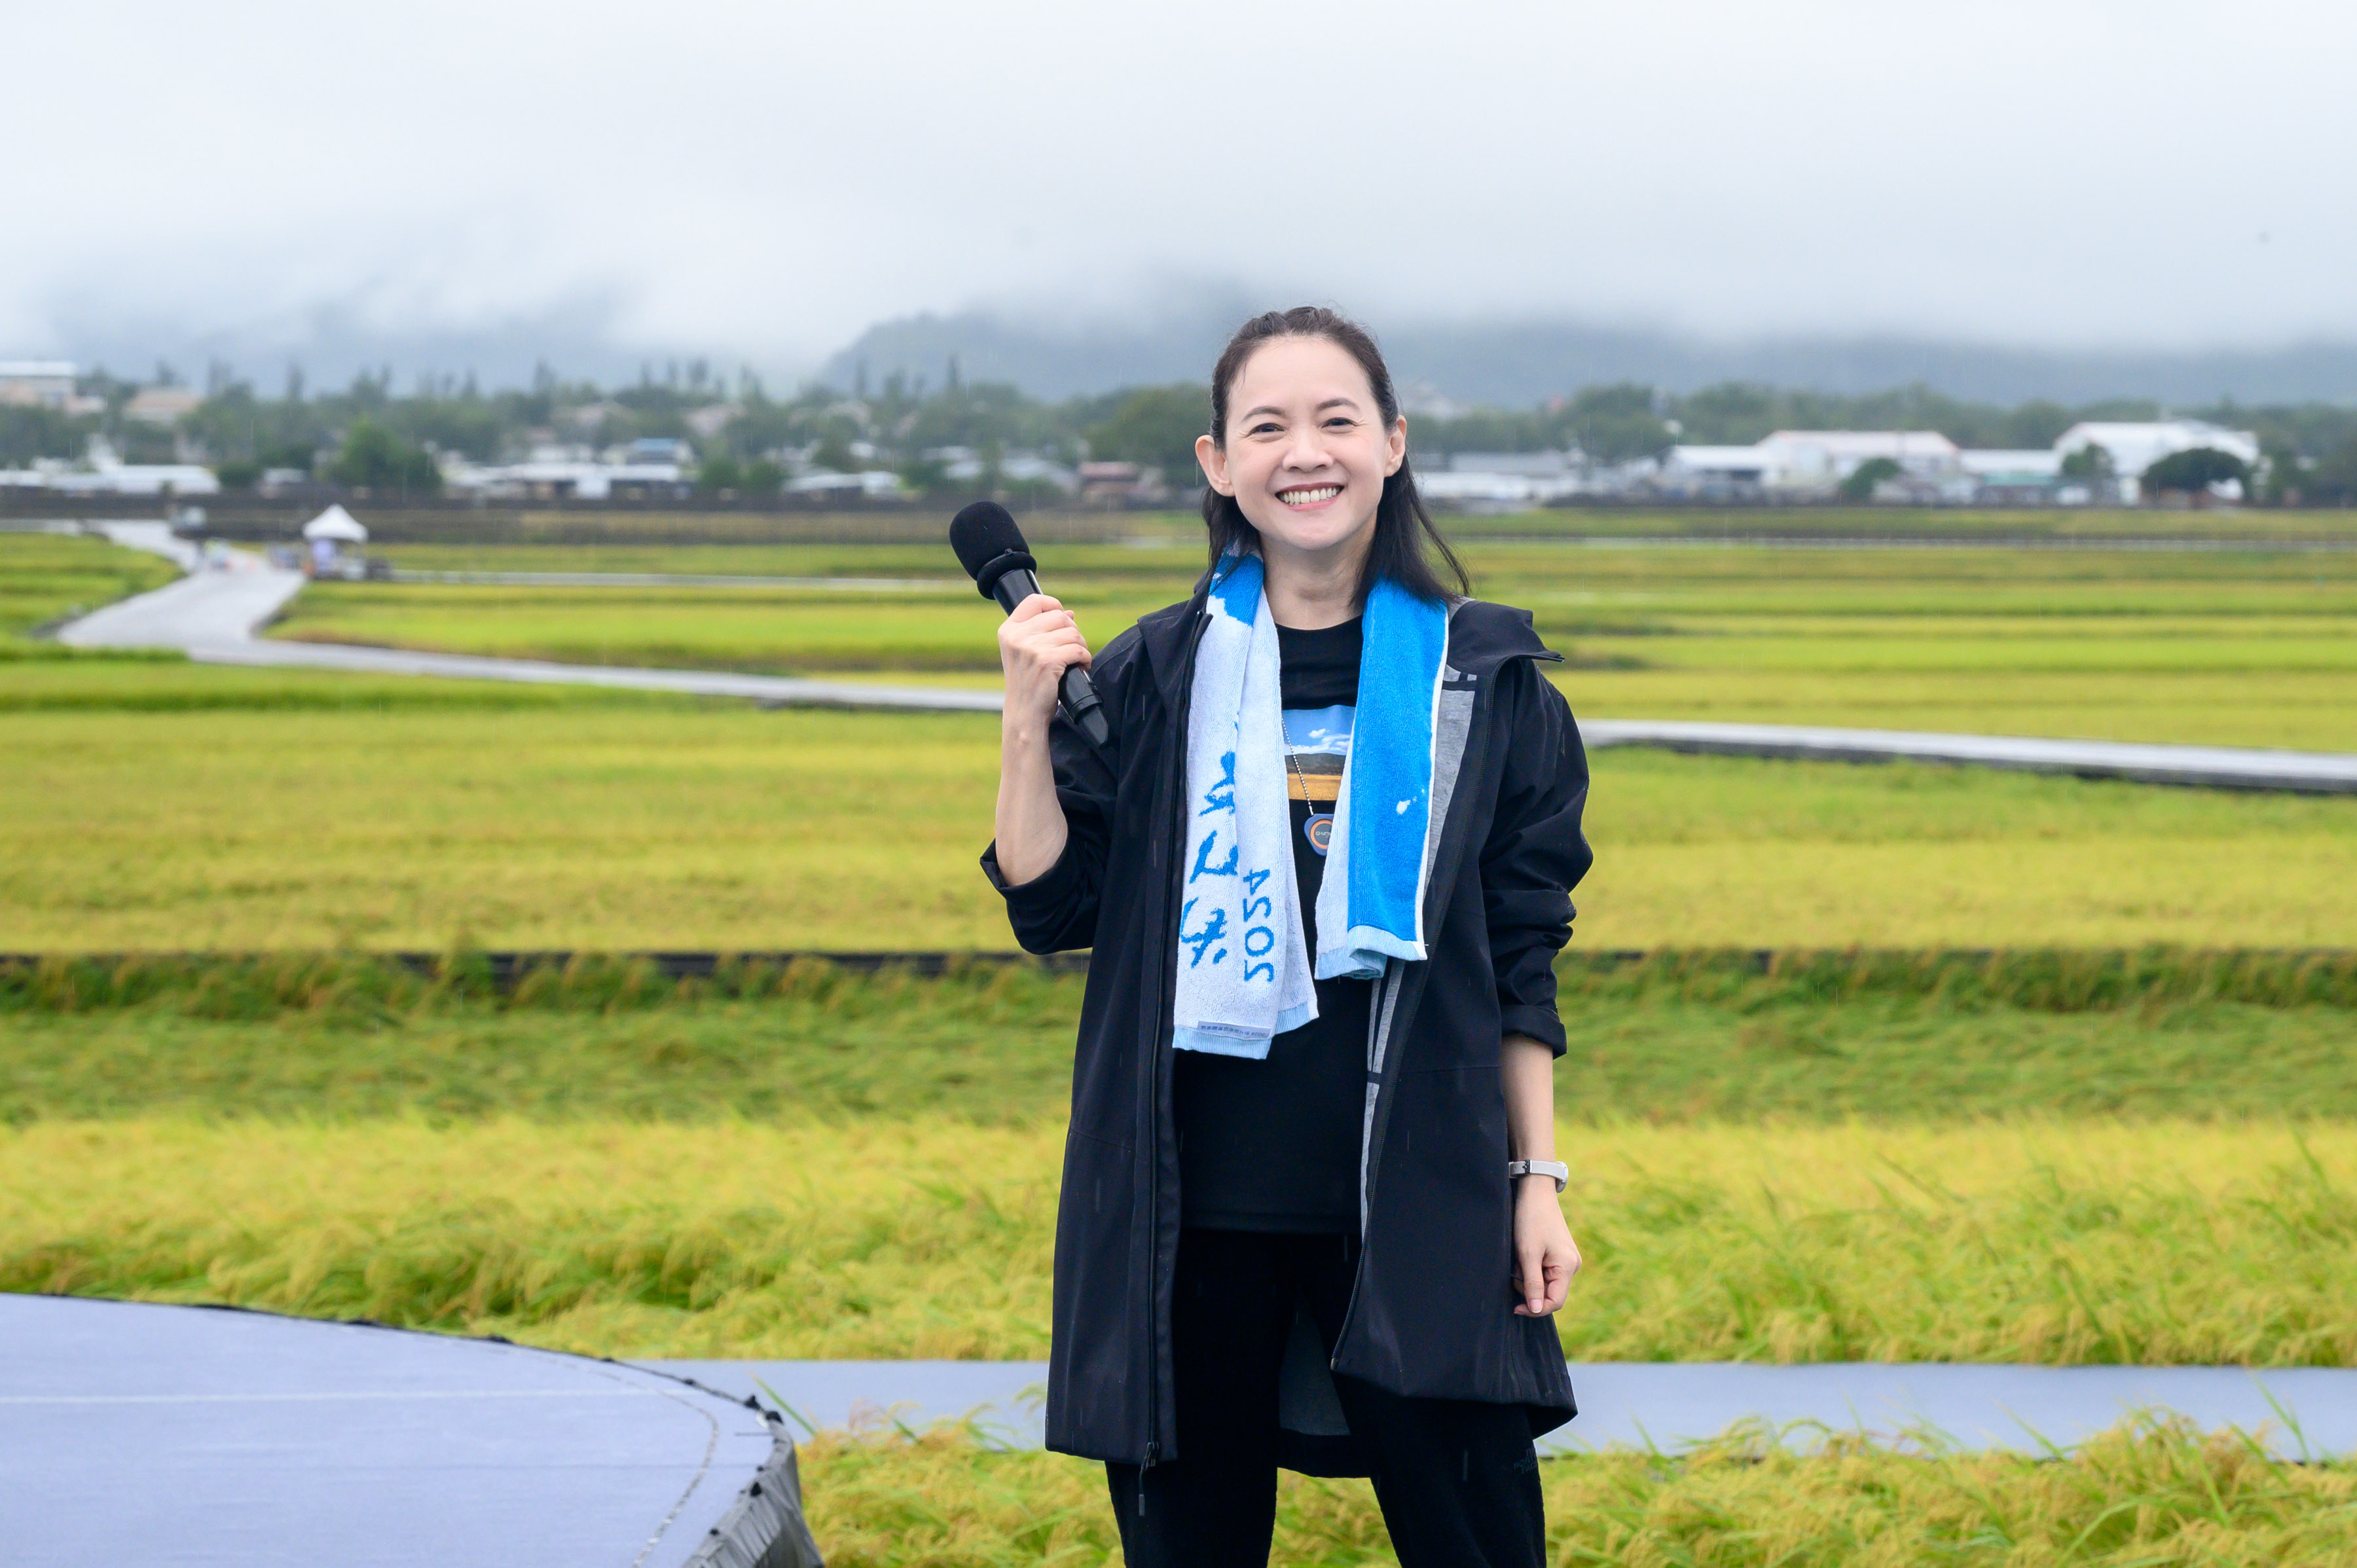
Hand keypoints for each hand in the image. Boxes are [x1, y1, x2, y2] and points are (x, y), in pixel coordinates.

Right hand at [998, 593, 1090, 731]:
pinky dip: (1085, 658)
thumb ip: (1041, 631)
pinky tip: (1080, 667)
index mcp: (1008, 630)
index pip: (1034, 601)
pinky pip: (1078, 649)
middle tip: (1073, 648)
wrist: (1024, 713)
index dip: (1053, 605)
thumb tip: (1069, 613)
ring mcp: (1031, 649)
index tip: (1063, 619)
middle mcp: (1017, 637)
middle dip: (1073, 631)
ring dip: (1081, 646)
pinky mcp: (1047, 661)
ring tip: (1076, 660)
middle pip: (1059, 616)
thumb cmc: (1027, 684)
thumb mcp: (1025, 653)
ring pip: (1072, 633)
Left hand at [1512, 1178, 1581, 1316]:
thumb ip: (1532, 1283)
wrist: (1536, 1193)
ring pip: (1545, 1283)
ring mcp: (1566, 1260)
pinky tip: (1523, 1255)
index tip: (1515, 1307)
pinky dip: (1531, 1269)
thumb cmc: (1531, 1220)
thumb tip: (1535, 1310)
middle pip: (1549, 1293)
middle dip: (1528, 1288)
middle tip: (1514, 1270)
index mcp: (1568, 1266)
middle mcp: (1572, 1266)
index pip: (1555, 1302)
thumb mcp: (1528, 1254)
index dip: (1535, 1309)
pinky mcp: (1559, 1255)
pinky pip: (1544, 1272)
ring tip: (1519, 1257)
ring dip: (1528, 1277)